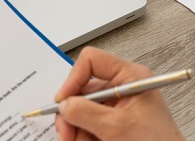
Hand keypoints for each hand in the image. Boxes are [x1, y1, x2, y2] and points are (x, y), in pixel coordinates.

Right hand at [54, 47, 183, 140]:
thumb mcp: (117, 126)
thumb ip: (86, 112)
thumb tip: (65, 104)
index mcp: (131, 77)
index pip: (92, 61)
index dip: (74, 78)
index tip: (63, 100)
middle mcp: (123, 89)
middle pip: (82, 91)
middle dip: (71, 114)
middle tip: (66, 133)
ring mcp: (118, 108)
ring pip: (82, 112)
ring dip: (76, 130)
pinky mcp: (114, 124)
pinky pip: (88, 126)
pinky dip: (83, 137)